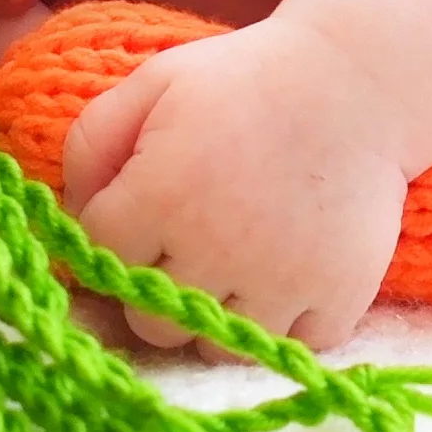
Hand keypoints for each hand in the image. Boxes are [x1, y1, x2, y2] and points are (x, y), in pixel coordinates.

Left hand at [55, 18, 409, 353]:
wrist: (358, 83)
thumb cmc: (244, 81)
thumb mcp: (153, 83)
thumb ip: (92, 143)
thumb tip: (73, 215)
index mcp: (161, 196)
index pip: (100, 259)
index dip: (113, 237)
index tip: (140, 214)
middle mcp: (216, 251)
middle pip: (149, 321)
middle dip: (156, 289)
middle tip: (186, 246)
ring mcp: (280, 282)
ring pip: (214, 348)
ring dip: (213, 318)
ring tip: (233, 270)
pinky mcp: (334, 299)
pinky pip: (285, 350)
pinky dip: (280, 328)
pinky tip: (281, 281)